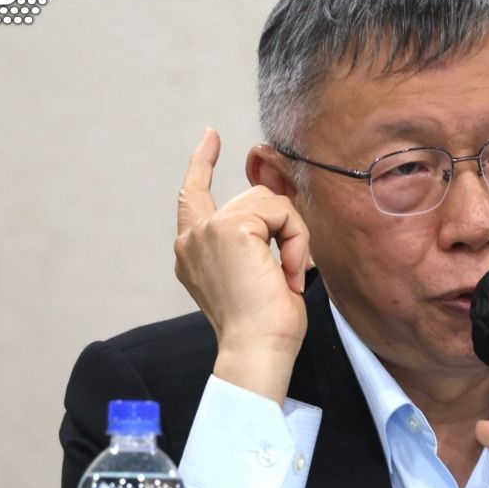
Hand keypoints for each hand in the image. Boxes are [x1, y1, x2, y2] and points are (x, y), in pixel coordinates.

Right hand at [174, 128, 311, 403]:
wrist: (256, 350)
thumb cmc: (264, 327)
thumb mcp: (254, 274)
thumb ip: (254, 239)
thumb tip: (277, 208)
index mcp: (192, 252)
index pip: (193, 195)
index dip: (202, 163)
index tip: (210, 136)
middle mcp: (191, 239)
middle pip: (251, 199)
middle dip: (284, 226)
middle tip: (293, 270)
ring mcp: (207, 230)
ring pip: (268, 202)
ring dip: (293, 237)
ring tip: (290, 275)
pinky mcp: (229, 228)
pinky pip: (280, 212)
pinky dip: (297, 240)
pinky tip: (289, 273)